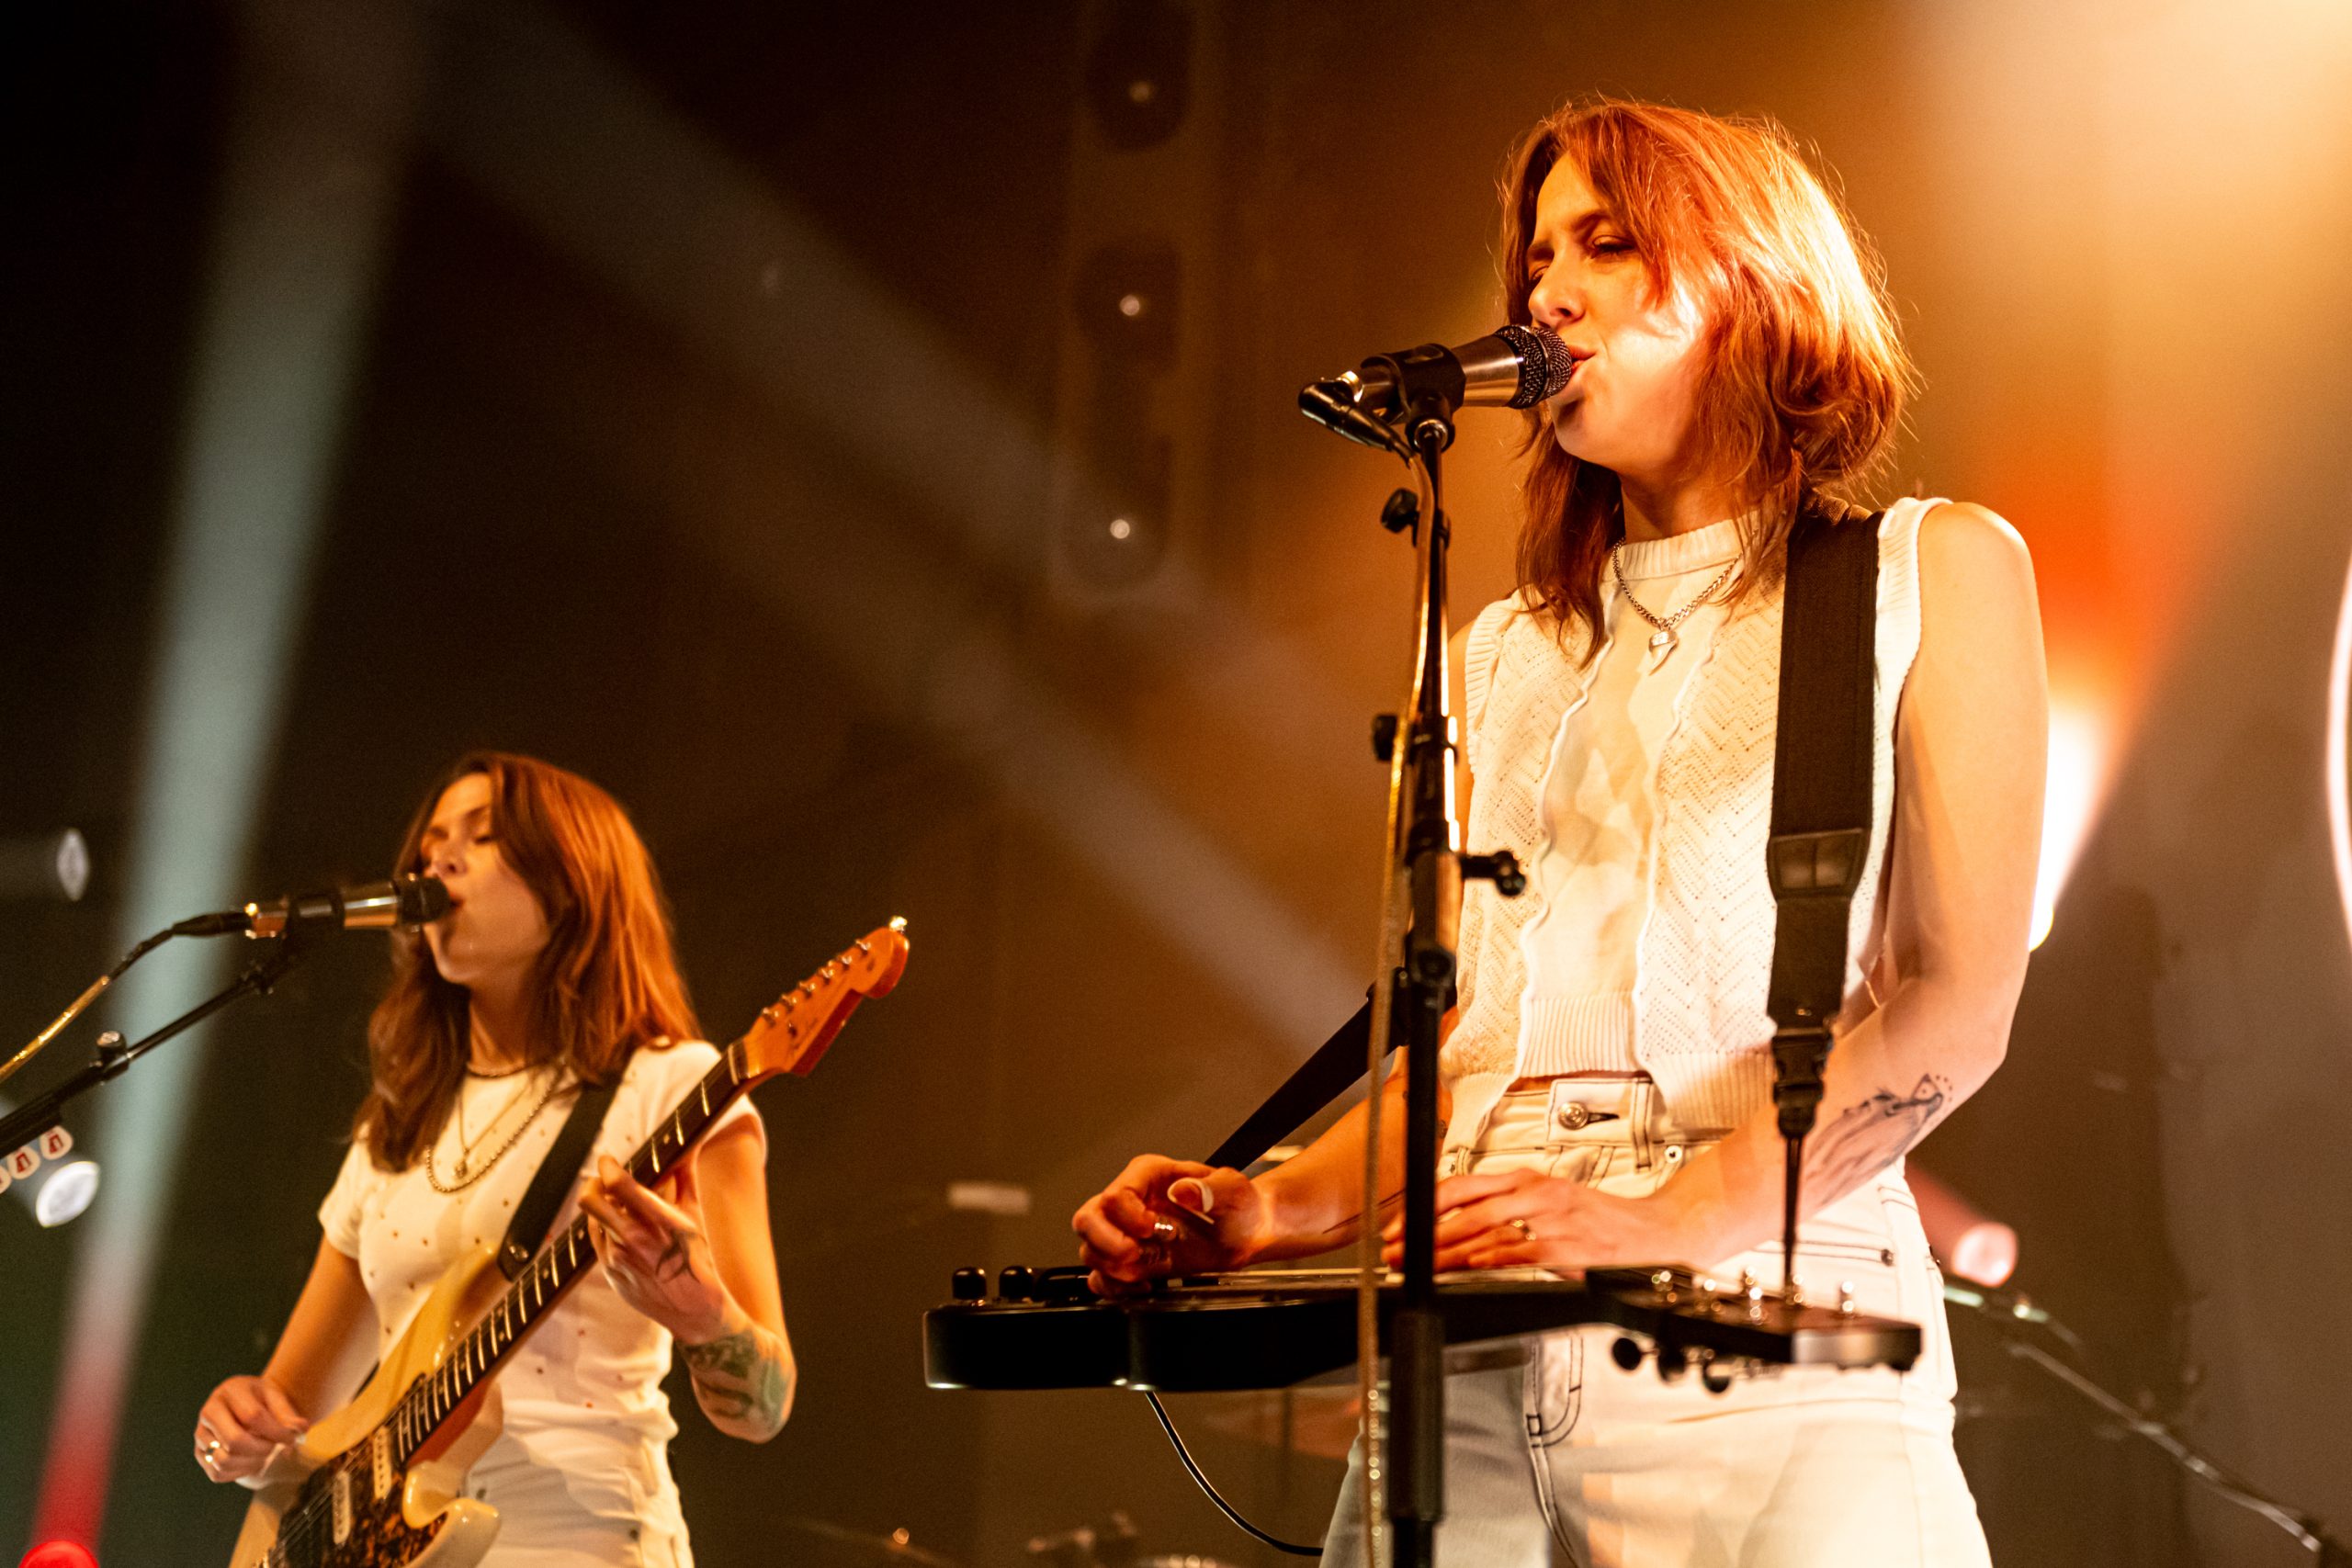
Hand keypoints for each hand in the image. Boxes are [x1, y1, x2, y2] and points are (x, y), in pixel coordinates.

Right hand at [194, 1374, 308, 1483]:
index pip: (252, 1416)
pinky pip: (218, 1473)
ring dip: (251, 1463)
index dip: (276, 1432)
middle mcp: (209, 1411)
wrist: (244, 1407)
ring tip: (265, 1454)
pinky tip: (252, 1461)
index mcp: (231, 1390)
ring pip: (224, 1460)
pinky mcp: (199, 1454)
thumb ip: (288, 1414)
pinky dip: (240, 1472)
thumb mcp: (277, 1398)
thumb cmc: (263, 1402)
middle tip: (275, 1448)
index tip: (292, 1439)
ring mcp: (201, 1434)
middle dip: (262, 1449)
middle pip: (234, 1440)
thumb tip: (301, 1429)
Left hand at [579, 1151, 731, 1344]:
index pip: (619, 1184)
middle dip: (591, 1183)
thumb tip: (688, 1147)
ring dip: (602, 1209)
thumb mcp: (694, 1216)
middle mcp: (633, 1238)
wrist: (693, 1308)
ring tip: (618, 1209)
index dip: (607, 1166)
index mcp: (657, 1220)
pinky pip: (597, 1242)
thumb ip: (687, 1177)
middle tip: (600, 1180)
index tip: (608, 1159)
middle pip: (590, 1200)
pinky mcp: (610, 1272)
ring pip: (593, 1220)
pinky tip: (621, 1233)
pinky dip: (606, 1231)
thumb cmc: (697, 1258)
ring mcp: (617, 1258)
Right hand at [1073, 1155, 1267, 1292]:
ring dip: (1115, 1268)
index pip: (1116, 1195)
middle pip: (1087, 1219)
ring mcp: (1125, 1233)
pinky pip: (1100, 1277)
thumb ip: (1212, 1189)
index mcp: (1149, 1175)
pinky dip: (1115, 1288)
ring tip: (1150, 1268)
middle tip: (1136, 1255)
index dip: (1129, 1217)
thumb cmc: (1239, 1207)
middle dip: (1107, 1244)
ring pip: (1090, 1250)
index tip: (1154, 1229)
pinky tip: (1145, 1285)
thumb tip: (1184, 1192)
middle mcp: (1131, 1202)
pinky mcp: (1130, 1261)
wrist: (1247, 1234)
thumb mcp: (1235, 1192)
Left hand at [1381, 1168, 1710, 1273]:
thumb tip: (1455, 1230)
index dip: (1420, 1209)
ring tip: (1417, 1268)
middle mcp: (1535, 1193)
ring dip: (1445, 1253)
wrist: (1658, 1232)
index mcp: (1526, 1180)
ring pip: (1484, 1231)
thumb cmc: (1604, 1221)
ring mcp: (1552, 1220)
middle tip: (1394, 1255)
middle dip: (1421, 1236)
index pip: (1458, 1186)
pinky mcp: (1568, 1247)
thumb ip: (1507, 1210)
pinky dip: (1490, 1261)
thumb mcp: (1551, 1201)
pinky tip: (1470, 1270)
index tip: (1395, 1230)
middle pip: (1462, 1209)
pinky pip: (1519, 1252)